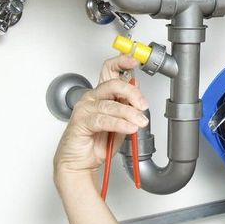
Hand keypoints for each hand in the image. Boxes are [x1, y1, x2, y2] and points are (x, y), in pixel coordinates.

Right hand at [53, 55, 147, 188]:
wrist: (81, 162)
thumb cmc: (98, 142)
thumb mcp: (121, 122)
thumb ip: (128, 107)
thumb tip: (139, 92)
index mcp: (102, 94)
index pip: (110, 70)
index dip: (122, 62)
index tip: (135, 61)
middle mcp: (92, 98)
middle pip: (113, 84)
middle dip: (133, 93)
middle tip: (143, 105)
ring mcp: (85, 109)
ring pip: (111, 104)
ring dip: (130, 114)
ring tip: (140, 122)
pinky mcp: (80, 122)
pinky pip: (103, 120)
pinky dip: (119, 124)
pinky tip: (128, 128)